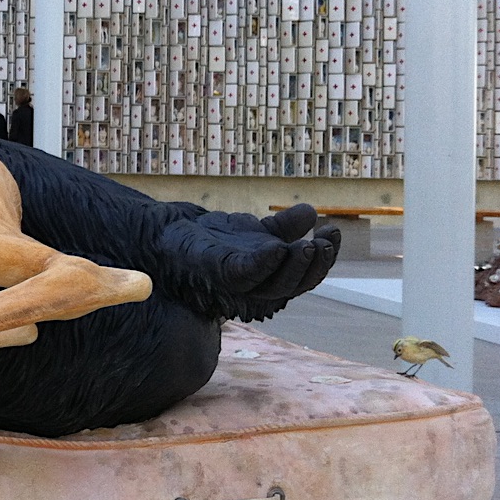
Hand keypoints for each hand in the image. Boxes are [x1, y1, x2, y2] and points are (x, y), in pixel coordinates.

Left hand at [160, 202, 340, 321]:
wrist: (165, 236)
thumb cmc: (209, 240)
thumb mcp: (252, 231)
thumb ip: (281, 227)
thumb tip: (311, 212)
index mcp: (268, 277)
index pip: (304, 275)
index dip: (324, 257)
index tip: (334, 232)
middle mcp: (254, 287)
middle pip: (294, 285)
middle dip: (315, 265)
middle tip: (325, 240)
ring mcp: (234, 283)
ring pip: (274, 286)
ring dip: (296, 266)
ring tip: (310, 245)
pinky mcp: (216, 272)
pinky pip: (244, 274)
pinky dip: (262, 264)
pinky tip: (276, 248)